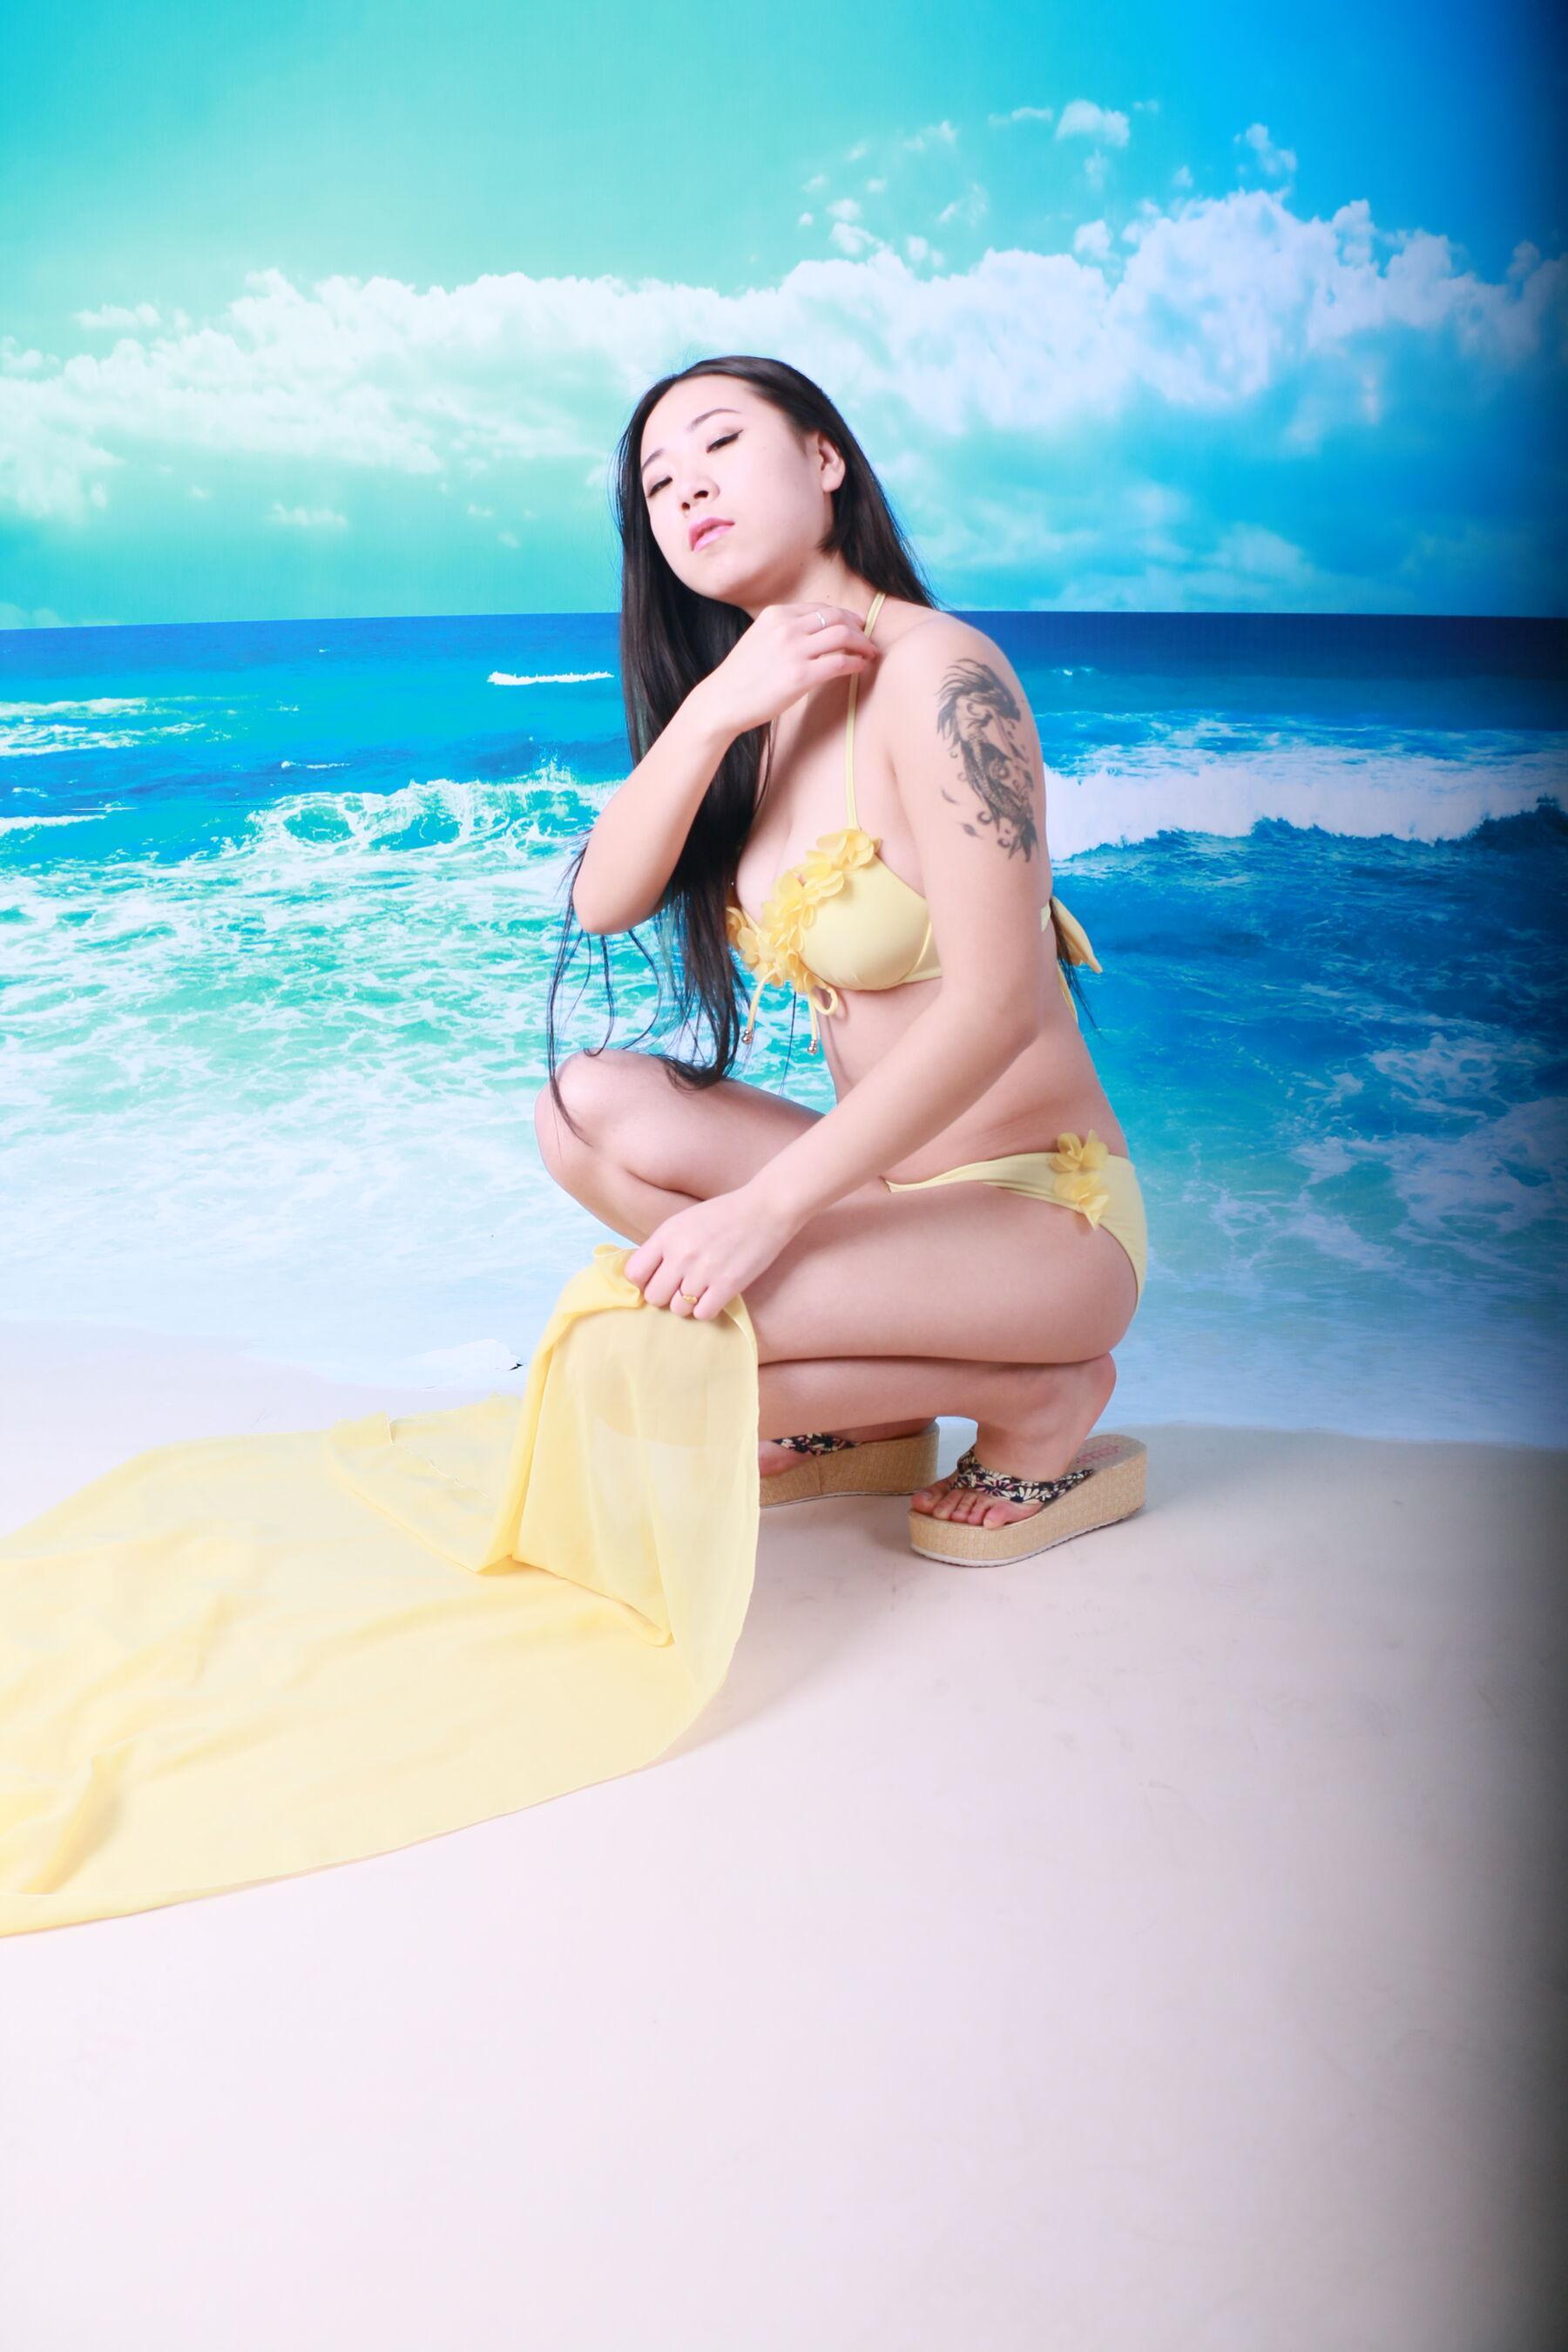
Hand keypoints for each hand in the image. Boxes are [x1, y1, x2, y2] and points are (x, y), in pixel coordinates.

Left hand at [622, 1182, 799, 1320]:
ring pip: (678, 1310)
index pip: (634, 1273)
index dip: (643, 1281)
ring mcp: (703, 1271)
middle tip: (680, 1288)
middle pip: (654, 1297)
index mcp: (667, 1235)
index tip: (656, 1279)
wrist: (766, 1209)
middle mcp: (681, 1254)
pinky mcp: (727, 1286)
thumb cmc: (724, 1215)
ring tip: (701, 1290)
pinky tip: (714, 1295)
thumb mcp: (685, 1222)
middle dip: (665, 1296)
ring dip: (687, 1305)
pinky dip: (707, 1309)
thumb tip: (645, 1277)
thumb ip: (663, 1246)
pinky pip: (702, 1314)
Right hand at [701, 601, 881, 738]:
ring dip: (863, 643)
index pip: (821, 608)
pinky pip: (840, 662)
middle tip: (868, 639)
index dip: (844, 616)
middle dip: (858, 627)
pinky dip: (856, 662)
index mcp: (776, 615)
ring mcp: (794, 650)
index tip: (855, 625)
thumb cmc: (741, 676)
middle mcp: (786, 627)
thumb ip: (783, 631)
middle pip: (837, 617)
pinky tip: (861, 667)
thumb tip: (812, 632)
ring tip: (870, 653)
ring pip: (843, 635)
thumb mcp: (759, 639)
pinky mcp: (801, 676)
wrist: (722, 701)